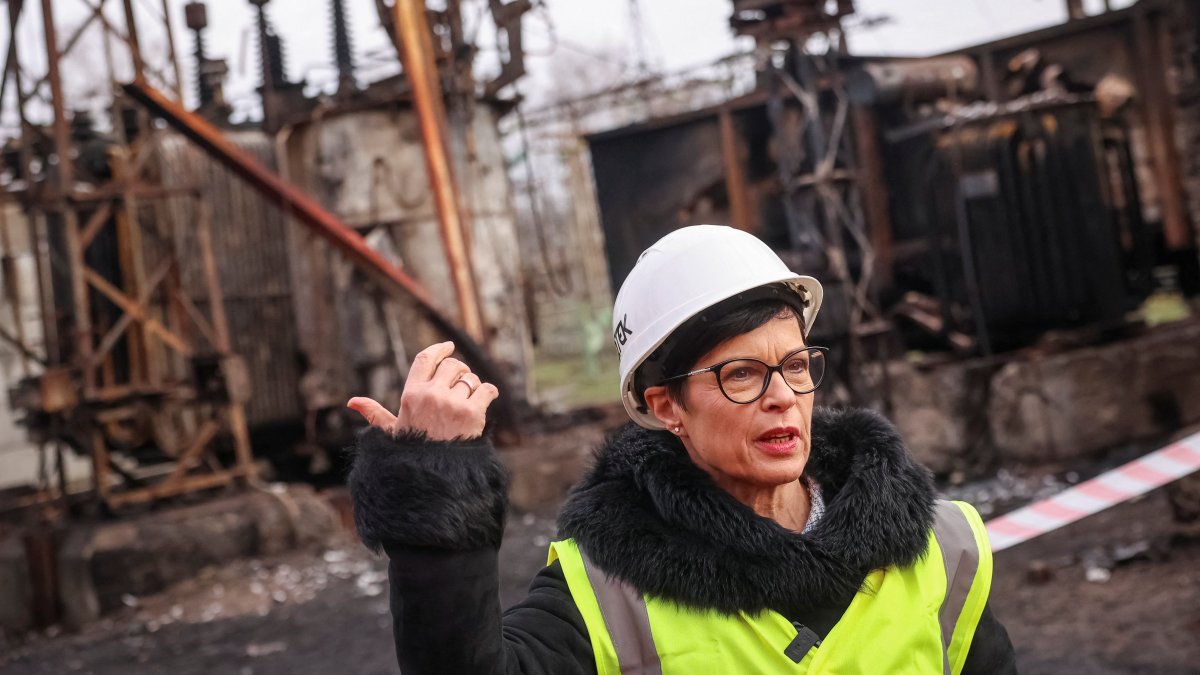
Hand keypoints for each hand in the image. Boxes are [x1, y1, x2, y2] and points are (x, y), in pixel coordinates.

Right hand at [346, 341, 498, 439]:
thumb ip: (375, 414)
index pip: (425, 359)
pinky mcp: (472, 413)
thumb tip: (352, 401)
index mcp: (411, 395)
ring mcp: (452, 403)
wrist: (434, 477)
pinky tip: (485, 402)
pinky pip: (487, 390)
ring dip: (473, 387)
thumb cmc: (412, 454)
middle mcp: (431, 395)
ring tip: (469, 402)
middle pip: (452, 365)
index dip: (439, 349)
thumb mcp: (391, 432)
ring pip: (471, 379)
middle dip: (460, 371)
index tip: (449, 346)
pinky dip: (489, 394)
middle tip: (462, 383)